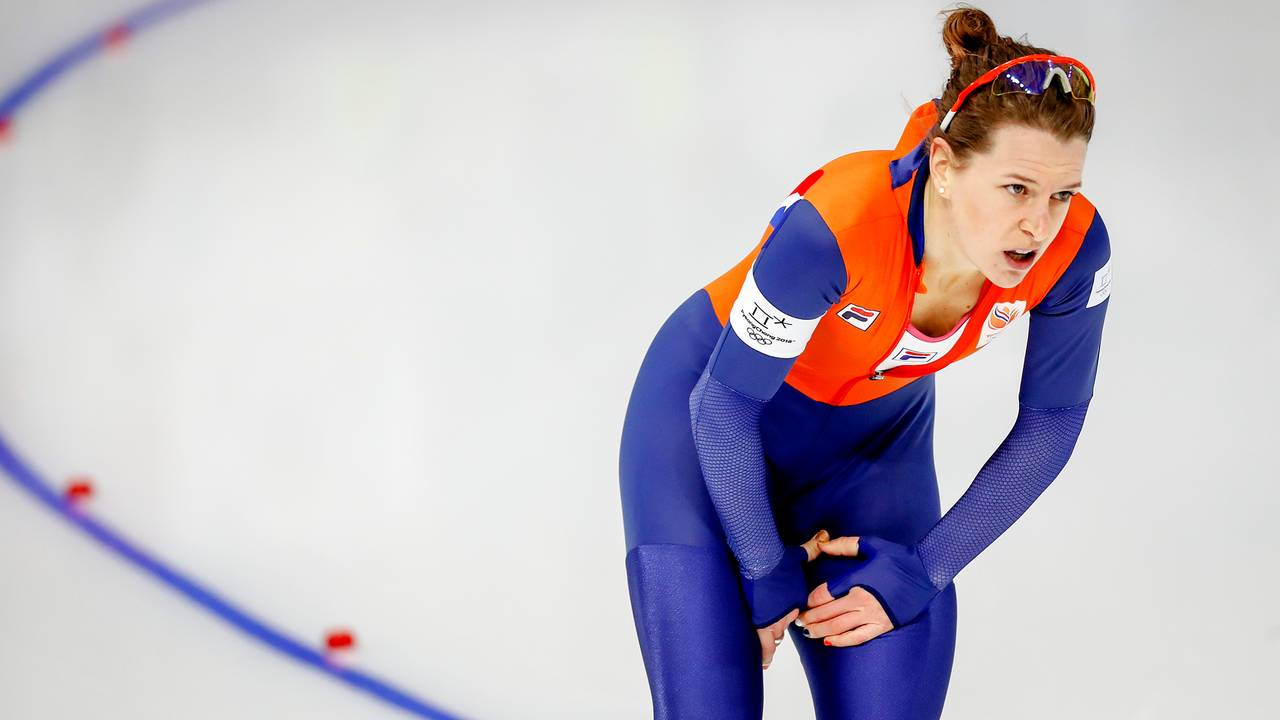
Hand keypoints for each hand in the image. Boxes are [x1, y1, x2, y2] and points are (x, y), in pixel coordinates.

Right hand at [758, 528, 827, 668]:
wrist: (761, 558)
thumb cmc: (779, 557)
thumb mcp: (799, 554)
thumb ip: (812, 548)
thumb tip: (824, 535)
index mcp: (796, 598)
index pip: (795, 613)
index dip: (791, 616)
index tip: (791, 621)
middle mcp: (786, 610)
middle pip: (783, 628)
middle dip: (779, 636)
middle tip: (777, 643)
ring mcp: (773, 616)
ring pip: (773, 637)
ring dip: (771, 647)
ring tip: (768, 660)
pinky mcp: (759, 618)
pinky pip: (763, 640)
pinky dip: (764, 652)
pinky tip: (764, 662)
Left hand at [798, 534, 940, 644]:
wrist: (927, 572)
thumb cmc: (899, 557)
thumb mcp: (871, 545)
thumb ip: (844, 545)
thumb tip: (822, 543)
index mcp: (858, 580)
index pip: (825, 594)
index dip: (809, 600)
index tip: (801, 602)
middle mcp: (864, 600)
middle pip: (828, 613)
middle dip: (810, 617)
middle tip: (797, 619)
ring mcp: (874, 615)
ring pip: (840, 627)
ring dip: (820, 630)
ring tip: (806, 631)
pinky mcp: (884, 625)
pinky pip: (858, 637)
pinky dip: (842, 641)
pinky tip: (829, 641)